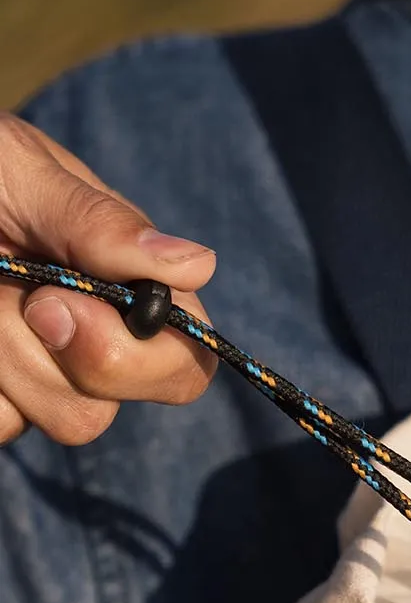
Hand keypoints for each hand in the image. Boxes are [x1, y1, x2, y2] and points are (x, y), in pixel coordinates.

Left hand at [0, 111, 217, 445]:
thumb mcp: (25, 176)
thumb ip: (100, 224)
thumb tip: (199, 266)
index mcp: (136, 291)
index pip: (185, 366)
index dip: (135, 361)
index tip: (55, 304)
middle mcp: (99, 344)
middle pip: (97, 412)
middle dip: (37, 360)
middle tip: (3, 293)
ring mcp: (44, 377)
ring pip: (41, 422)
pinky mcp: (4, 399)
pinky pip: (0, 426)